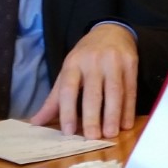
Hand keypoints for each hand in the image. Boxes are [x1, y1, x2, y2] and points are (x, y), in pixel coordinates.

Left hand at [31, 23, 137, 137]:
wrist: (111, 31)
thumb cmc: (86, 56)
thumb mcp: (68, 71)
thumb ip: (55, 98)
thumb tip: (36, 123)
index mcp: (73, 64)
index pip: (68, 89)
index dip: (67, 111)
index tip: (68, 132)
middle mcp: (93, 62)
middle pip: (93, 92)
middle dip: (92, 116)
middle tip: (93, 137)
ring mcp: (113, 62)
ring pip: (114, 92)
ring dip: (113, 115)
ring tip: (110, 134)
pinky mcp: (131, 64)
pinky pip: (130, 90)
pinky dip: (129, 109)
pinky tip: (126, 124)